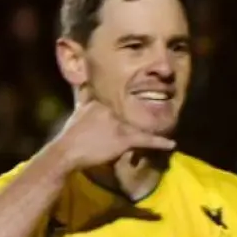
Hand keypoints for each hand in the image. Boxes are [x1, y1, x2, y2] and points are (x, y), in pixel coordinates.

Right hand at [49, 96, 175, 171]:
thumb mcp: (77, 111)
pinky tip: (171, 144)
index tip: (128, 119)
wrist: (65, 154)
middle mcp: (111, 109)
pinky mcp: (124, 138)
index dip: (125, 115)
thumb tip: (84, 82)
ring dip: (150, 131)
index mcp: (101, 101)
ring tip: (164, 135)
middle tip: (136, 133)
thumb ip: (84, 97)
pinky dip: (159, 142)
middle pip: (131, 116)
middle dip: (136, 125)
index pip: (120, 103)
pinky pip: (145, 140)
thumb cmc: (71, 136)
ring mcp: (118, 124)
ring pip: (139, 127)